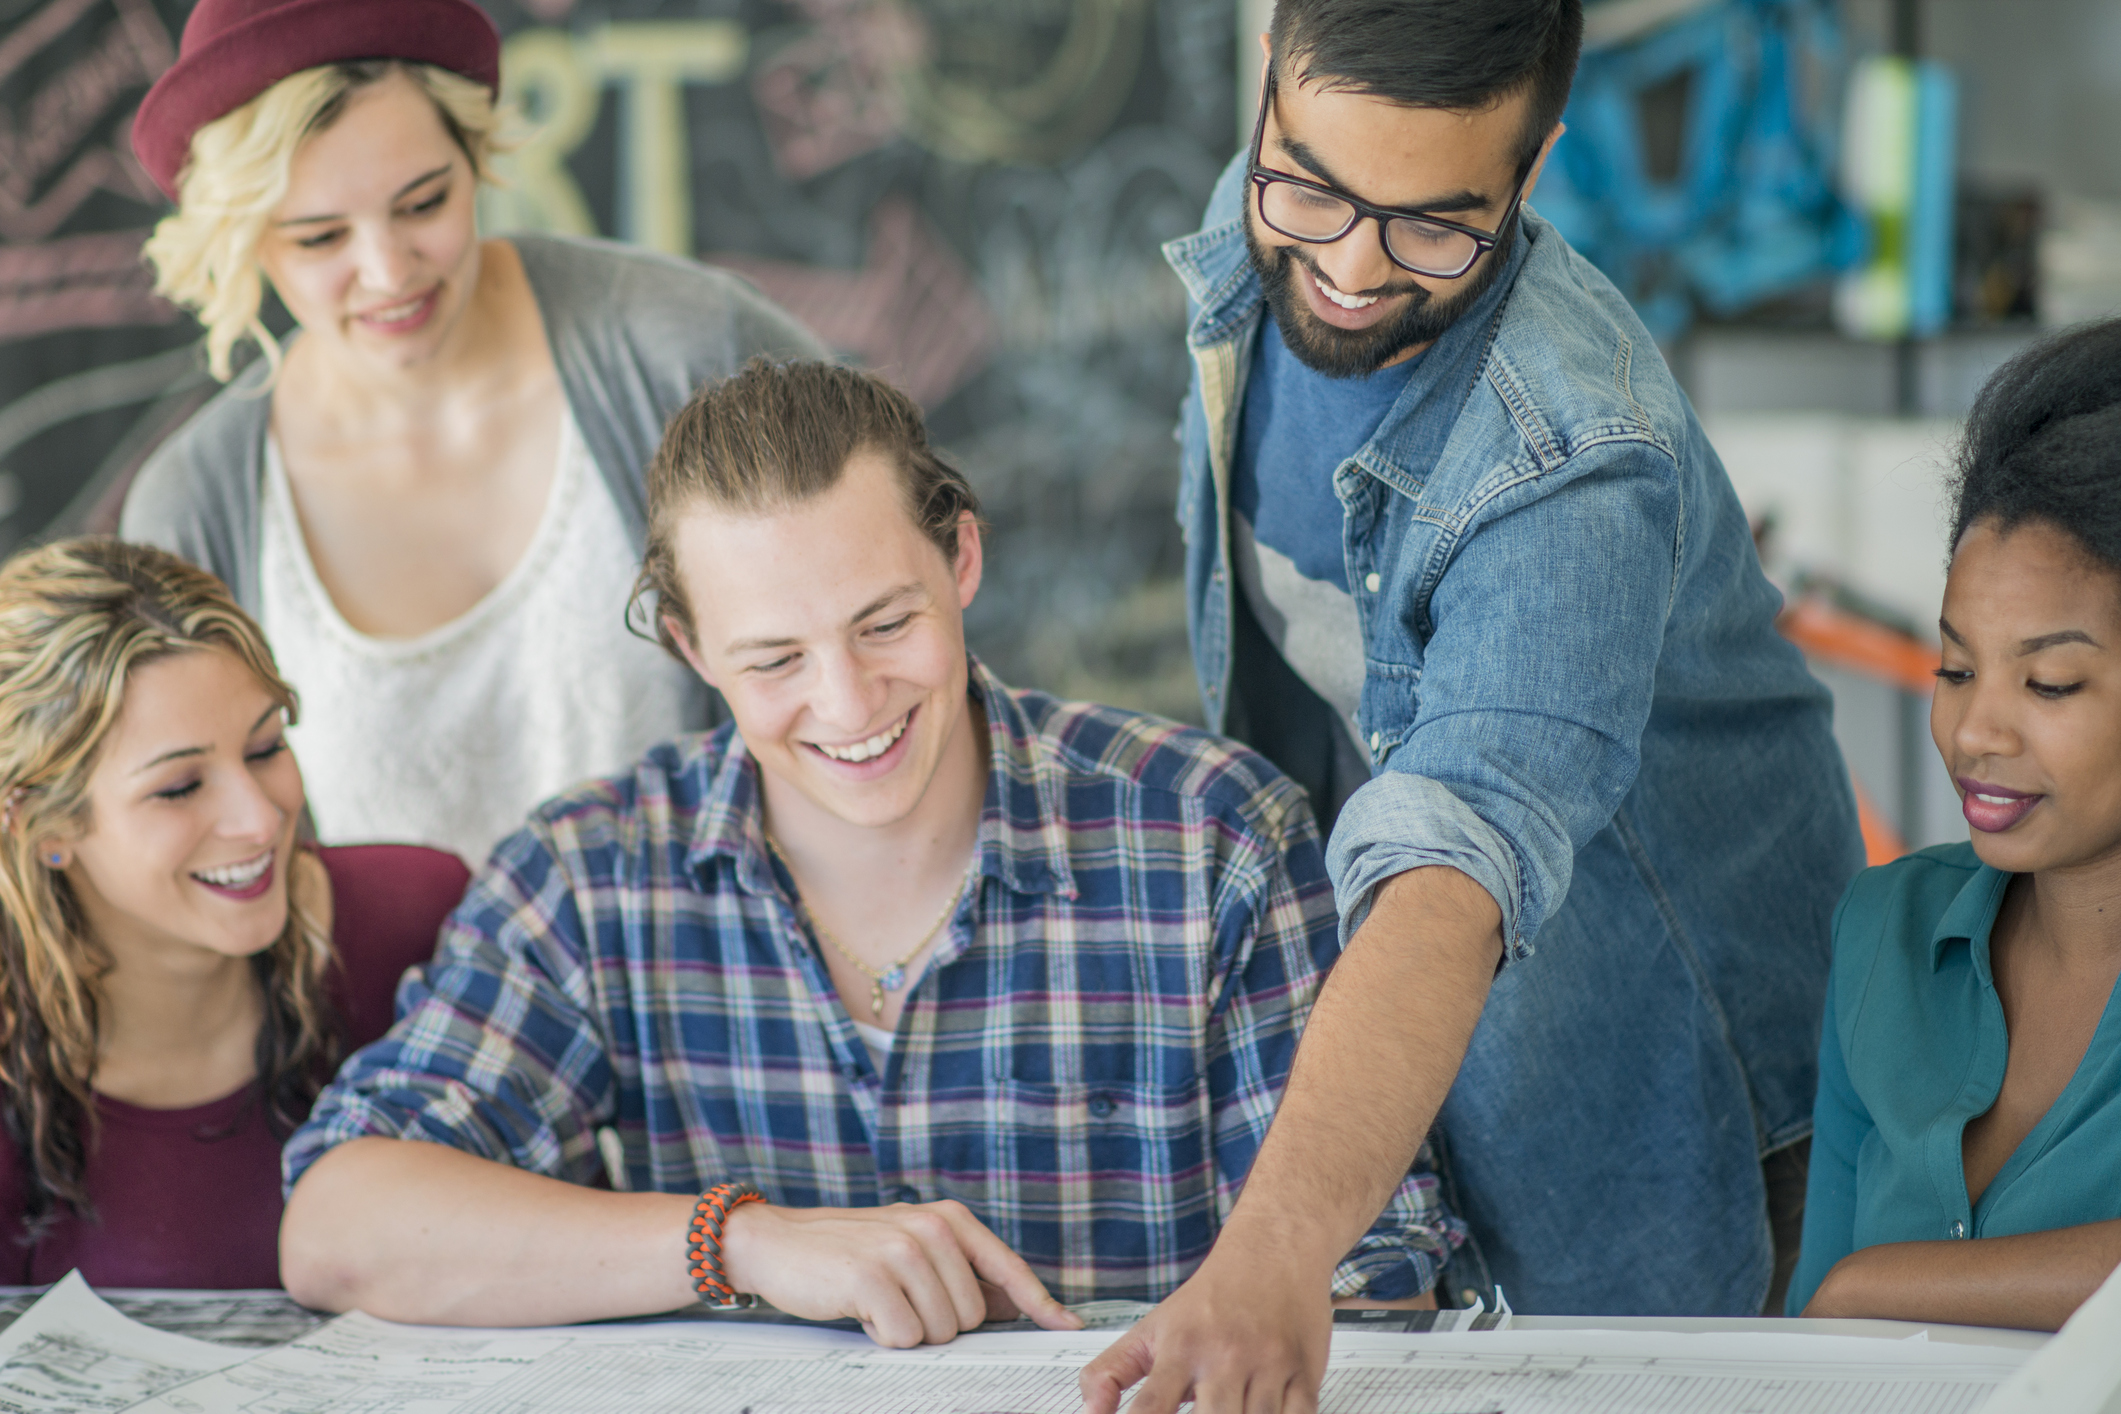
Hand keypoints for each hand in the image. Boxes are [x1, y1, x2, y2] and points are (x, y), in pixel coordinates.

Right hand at [720, 1199, 1082, 1346]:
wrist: (779, 1242)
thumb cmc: (851, 1253)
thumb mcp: (913, 1248)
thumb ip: (962, 1272)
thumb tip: (1016, 1307)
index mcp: (950, 1219)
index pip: (1007, 1268)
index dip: (1039, 1303)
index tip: (1067, 1325)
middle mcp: (931, 1228)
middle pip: (972, 1317)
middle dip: (938, 1324)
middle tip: (899, 1300)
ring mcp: (902, 1249)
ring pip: (940, 1332)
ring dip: (907, 1330)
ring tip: (878, 1301)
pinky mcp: (871, 1275)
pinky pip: (903, 1337)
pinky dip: (882, 1336)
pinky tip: (860, 1310)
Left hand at [1080, 1238, 1330, 1413]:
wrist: (1274, 1249)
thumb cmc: (1211, 1298)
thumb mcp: (1152, 1329)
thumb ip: (1112, 1372)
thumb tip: (1090, 1413)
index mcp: (1181, 1347)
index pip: (1151, 1408)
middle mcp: (1224, 1356)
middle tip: (1201, 1411)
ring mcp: (1268, 1365)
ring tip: (1228, 1408)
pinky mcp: (1305, 1374)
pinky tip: (1263, 1409)